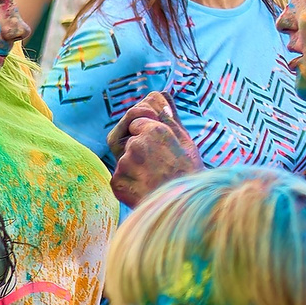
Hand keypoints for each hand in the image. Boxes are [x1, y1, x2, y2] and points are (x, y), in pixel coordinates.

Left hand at [108, 92, 203, 207]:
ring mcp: (124, 165)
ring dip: (135, 165)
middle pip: (129, 138)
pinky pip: (119, 176)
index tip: (159, 147)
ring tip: (154, 178)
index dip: (148, 132)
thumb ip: (168, 116)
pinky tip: (146, 188)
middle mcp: (136, 145)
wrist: (184, 210)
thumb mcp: (185, 141)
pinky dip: (129, 181)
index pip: (138, 120)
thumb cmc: (189, 174)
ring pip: (124, 158)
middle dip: (139, 147)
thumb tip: (160, 94)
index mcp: (155, 131)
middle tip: (158, 164)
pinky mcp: (116, 183)